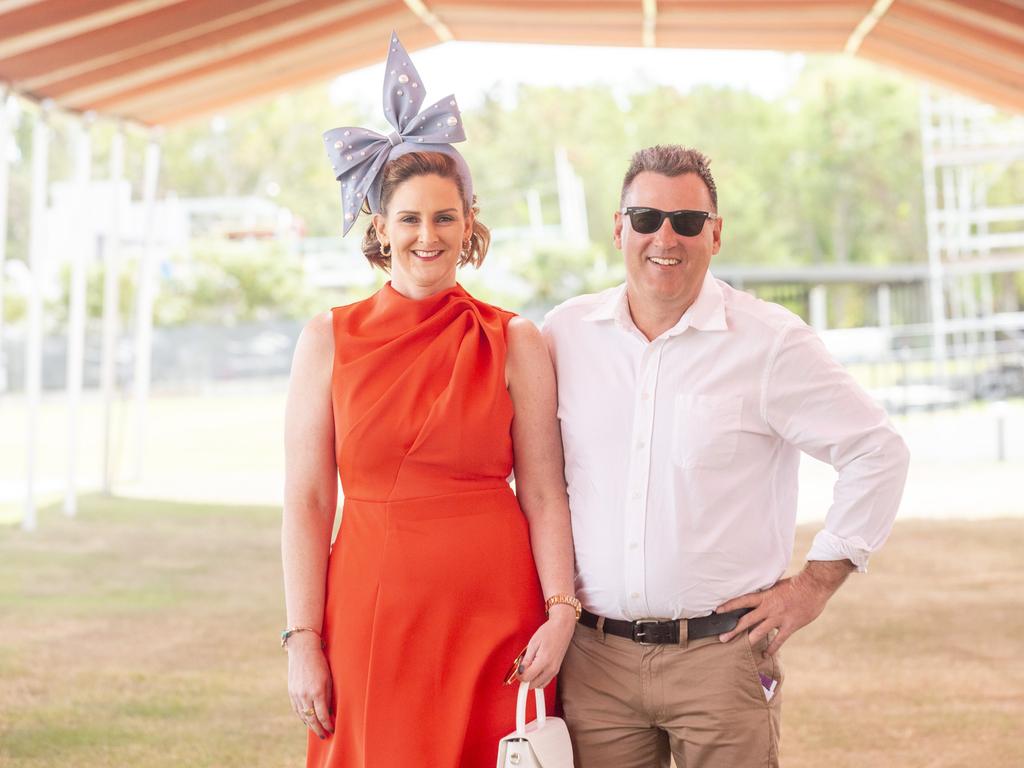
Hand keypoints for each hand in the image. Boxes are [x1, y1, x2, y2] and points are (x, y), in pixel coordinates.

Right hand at [287, 632, 334, 738]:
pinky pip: (296, 709)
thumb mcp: (328, 679)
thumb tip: (330, 712)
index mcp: (317, 692)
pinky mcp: (291, 692)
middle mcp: (305, 696)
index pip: (323, 715)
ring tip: (317, 731)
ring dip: (310, 725)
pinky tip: (307, 720)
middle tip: (325, 736)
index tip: (332, 729)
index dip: (328, 724)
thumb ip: (328, 696)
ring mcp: (296, 694)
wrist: (303, 651)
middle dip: (319, 729)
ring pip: (303, 716)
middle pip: (312, 719)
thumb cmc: (320, 663)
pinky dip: (302, 717)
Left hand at [517, 609, 575, 688]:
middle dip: (525, 678)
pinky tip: (535, 669)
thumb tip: (520, 671)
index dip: (519, 675)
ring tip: (529, 666)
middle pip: (533, 685)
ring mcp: (555, 671)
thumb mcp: (533, 643)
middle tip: (522, 666)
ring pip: (539, 685)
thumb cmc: (549, 632)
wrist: (562, 628)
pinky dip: (538, 679)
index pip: (527, 678)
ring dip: (531, 680)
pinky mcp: (556, 670)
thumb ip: (526, 660)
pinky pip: (545, 681)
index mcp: (544, 661)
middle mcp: (551, 669)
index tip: (517, 669)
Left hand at [716, 560, 853, 656]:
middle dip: (733, 629)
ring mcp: (778, 618)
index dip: (729, 605)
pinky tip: (765, 654)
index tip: (717, 611)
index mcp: (764, 596)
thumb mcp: (776, 586)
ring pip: (759, 632)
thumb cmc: (796, 584)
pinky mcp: (789, 626)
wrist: (814, 586)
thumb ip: (767, 594)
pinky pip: (778, 640)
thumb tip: (758, 599)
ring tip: (739, 648)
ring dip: (748, 640)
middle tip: (722, 638)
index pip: (742, 601)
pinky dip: (771, 648)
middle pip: (746, 620)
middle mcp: (768, 608)